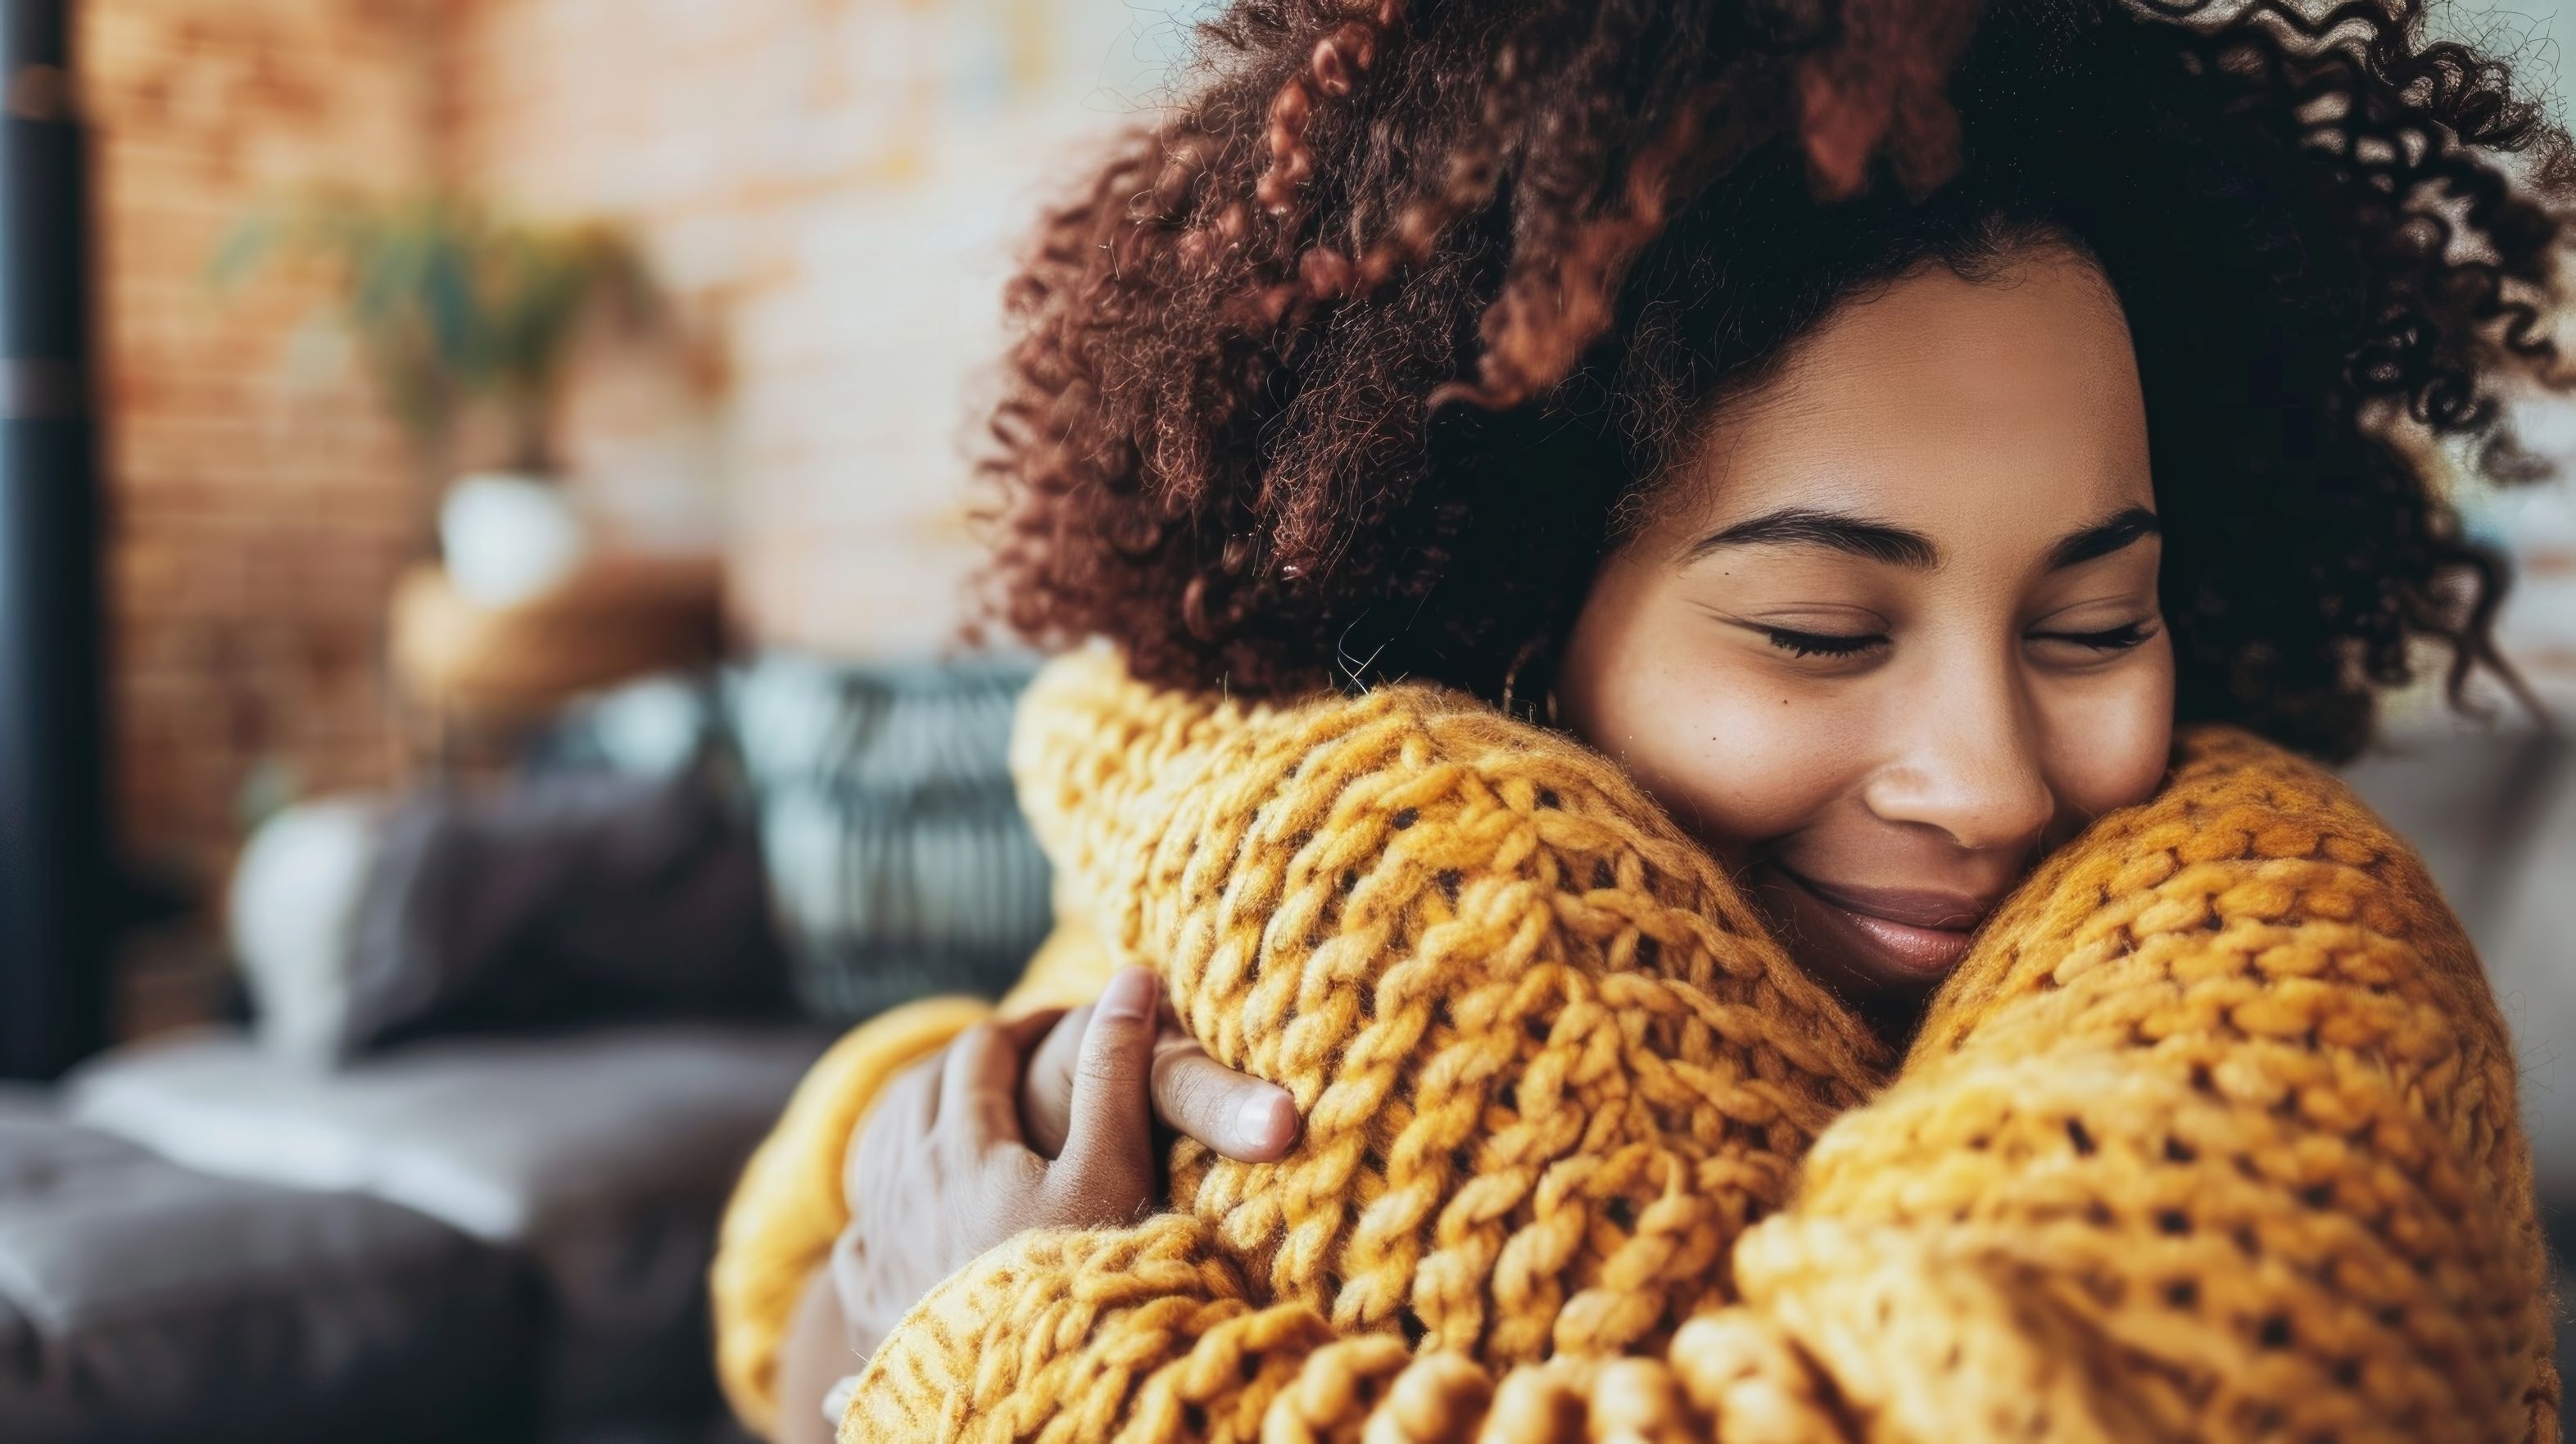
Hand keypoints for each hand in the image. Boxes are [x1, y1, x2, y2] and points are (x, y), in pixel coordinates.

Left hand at [828, 968, 1297, 1352]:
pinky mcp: (870, 1296)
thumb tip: (1134, 977)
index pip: (979, 1052)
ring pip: (883, 1149)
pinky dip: (884, 1192)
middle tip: (1016, 1057)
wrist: (1025, 1399)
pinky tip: (901, 1207)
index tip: (1059, 1020)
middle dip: (970, 1063)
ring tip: (961, 1116)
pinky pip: (861, 1223)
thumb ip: (1116, 1069)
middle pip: (923, 1091)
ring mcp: (883, 1241)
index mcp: (960, 1144)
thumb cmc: (1078, 1281)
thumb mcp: (1111, 1167)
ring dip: (919, 1118)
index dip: (1022, 1026)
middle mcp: (906, 1184)